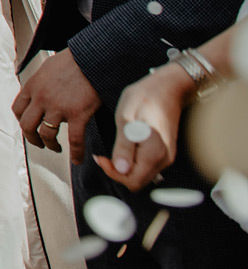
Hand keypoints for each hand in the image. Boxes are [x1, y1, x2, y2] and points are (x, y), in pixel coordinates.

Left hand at [13, 48, 100, 153]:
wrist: (92, 58)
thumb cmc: (73, 61)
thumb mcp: (47, 67)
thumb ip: (41, 81)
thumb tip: (40, 87)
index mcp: (32, 86)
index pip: (18, 109)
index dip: (21, 121)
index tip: (28, 126)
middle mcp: (41, 98)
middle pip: (27, 125)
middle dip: (31, 138)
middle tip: (38, 143)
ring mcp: (58, 107)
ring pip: (47, 134)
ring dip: (50, 145)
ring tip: (55, 148)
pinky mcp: (77, 114)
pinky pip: (74, 140)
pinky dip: (76, 153)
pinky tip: (77, 159)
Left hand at [101, 62, 195, 188]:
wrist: (168, 87)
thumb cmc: (145, 99)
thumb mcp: (126, 119)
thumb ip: (124, 147)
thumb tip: (121, 169)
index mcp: (154, 153)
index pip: (132, 181)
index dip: (113, 173)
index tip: (100, 158)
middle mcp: (164, 159)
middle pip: (137, 181)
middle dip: (118, 172)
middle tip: (103, 155)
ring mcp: (166, 156)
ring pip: (142, 174)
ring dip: (125, 167)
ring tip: (112, 150)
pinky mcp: (165, 151)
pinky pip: (148, 165)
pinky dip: (134, 161)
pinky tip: (125, 147)